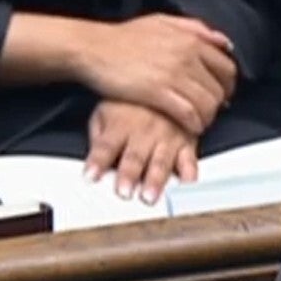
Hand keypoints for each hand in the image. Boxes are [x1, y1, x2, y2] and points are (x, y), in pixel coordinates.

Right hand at [73, 14, 237, 134]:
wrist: (92, 48)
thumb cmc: (123, 37)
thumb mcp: (162, 22)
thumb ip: (195, 29)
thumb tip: (223, 41)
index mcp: (190, 40)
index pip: (226, 67)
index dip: (228, 85)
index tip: (222, 93)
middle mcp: (186, 56)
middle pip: (219, 88)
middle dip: (218, 103)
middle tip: (210, 110)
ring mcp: (173, 75)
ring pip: (207, 103)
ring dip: (207, 117)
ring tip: (200, 121)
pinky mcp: (158, 93)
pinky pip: (189, 114)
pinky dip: (194, 124)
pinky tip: (191, 127)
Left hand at [83, 100, 198, 203]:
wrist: (168, 84)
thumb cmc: (133, 101)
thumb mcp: (106, 108)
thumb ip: (98, 134)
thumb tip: (94, 158)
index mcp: (121, 124)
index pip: (105, 146)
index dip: (97, 162)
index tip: (90, 177)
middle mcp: (144, 132)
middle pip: (134, 157)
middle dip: (128, 175)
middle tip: (124, 192)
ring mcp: (167, 138)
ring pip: (161, 162)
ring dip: (155, 180)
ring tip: (150, 196)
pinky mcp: (187, 143)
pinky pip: (190, 161)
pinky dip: (189, 175)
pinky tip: (186, 185)